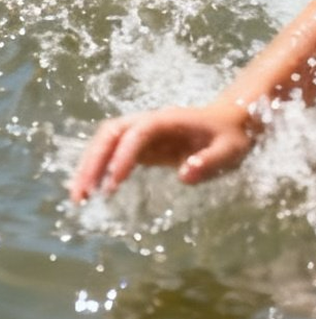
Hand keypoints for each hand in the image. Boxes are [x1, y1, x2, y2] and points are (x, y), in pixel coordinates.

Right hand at [69, 103, 259, 200]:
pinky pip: (113, 154)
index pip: (139, 132)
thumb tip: (183, 175)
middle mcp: (151, 122)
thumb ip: (210, 162)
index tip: (113, 185)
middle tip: (82, 195)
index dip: (124, 155)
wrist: (233, 123)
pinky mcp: (143, 147)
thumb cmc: (232, 136)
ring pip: (107, 141)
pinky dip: (99, 170)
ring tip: (79, 198)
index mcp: (170, 120)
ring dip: (90, 166)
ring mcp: (144, 133)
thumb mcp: (230, 150)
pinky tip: (91, 191)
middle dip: (94, 160)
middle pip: (112, 132)